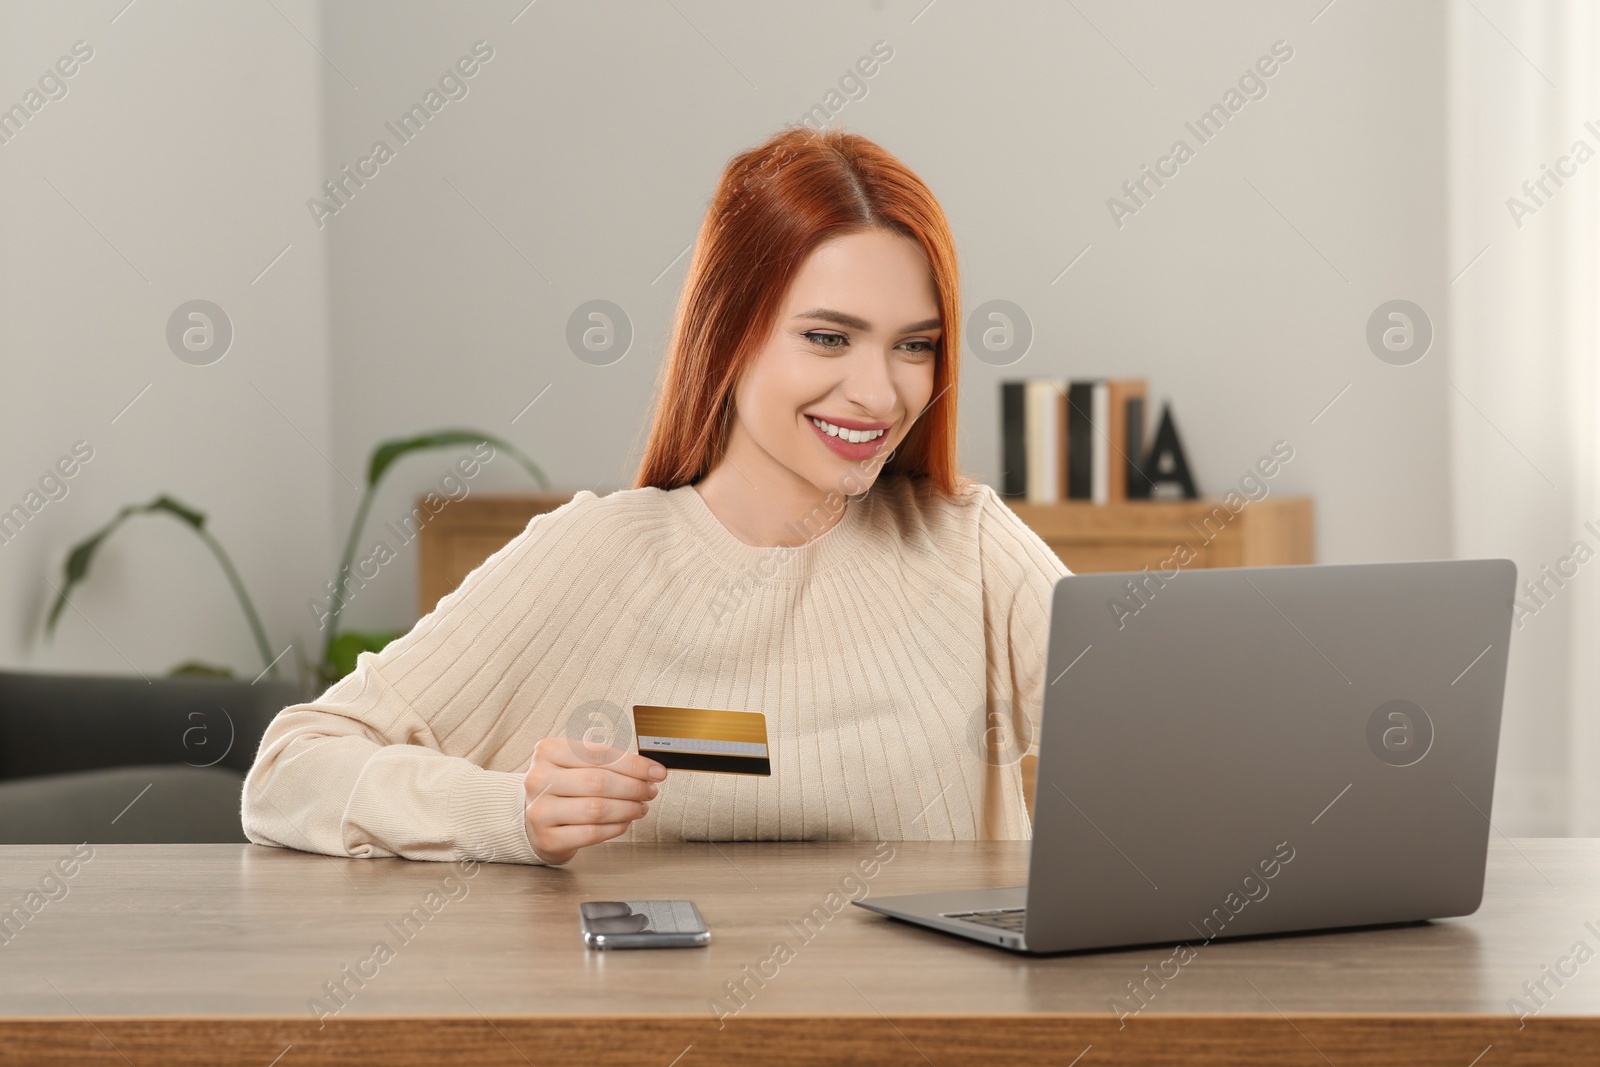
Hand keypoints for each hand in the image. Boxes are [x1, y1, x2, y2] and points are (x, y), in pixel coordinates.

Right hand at [523, 736, 666, 864]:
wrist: (535, 818)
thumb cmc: (564, 787)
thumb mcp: (577, 763)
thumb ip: (608, 761)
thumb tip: (649, 769)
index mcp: (548, 750)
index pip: (599, 753)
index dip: (633, 764)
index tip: (656, 771)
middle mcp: (539, 778)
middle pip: (598, 781)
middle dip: (633, 787)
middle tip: (650, 791)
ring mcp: (540, 810)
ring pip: (596, 809)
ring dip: (628, 808)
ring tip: (641, 806)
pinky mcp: (547, 837)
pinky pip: (591, 833)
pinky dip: (615, 827)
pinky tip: (625, 821)